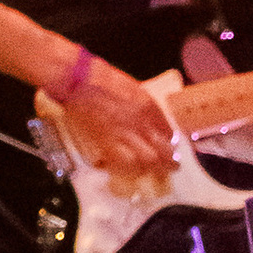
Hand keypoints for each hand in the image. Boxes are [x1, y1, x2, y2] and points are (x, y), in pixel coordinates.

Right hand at [34, 47, 176, 189]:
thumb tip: (155, 124)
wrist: (79, 81)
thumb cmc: (103, 79)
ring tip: (157, 172)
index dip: (170, 142)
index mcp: (147, 107)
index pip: (168, 132)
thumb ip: (147, 108)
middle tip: (173, 167)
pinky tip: (134, 169)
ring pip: (146, 161)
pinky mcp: (105, 143)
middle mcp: (139, 123)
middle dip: (169, 161)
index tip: (170, 146)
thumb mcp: (133, 89)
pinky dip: (131, 168)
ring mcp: (123, 135)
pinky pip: (123, 162)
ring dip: (153, 168)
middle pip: (162, 150)